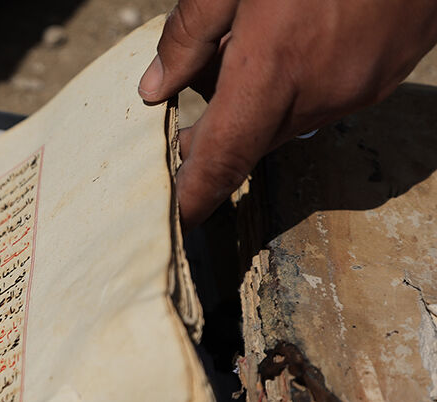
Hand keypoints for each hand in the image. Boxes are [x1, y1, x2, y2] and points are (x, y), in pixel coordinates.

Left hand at [138, 0, 436, 228]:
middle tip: (185, 121)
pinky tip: (296, 39)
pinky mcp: (387, 74)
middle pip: (251, 141)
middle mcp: (319, 94)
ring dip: (260, 105)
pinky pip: (327, 98)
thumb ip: (189, 33)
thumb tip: (156, 88)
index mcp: (272, 72)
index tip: (174, 225)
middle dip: (217, 136)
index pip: (221, 162)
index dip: (193, 200)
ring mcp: (360, 87)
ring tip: (246, 52)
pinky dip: (299, 86)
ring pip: (289, 121)